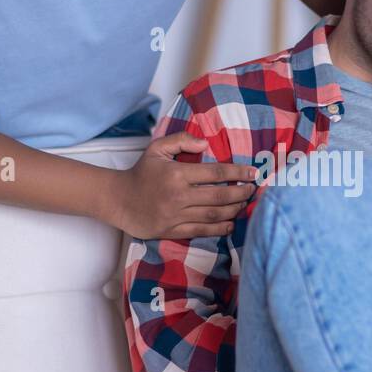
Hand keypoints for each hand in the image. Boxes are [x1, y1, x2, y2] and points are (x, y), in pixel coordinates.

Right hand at [101, 132, 256, 238]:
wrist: (119, 200)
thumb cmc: (141, 173)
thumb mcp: (157, 149)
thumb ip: (181, 140)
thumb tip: (206, 144)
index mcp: (177, 174)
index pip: (215, 172)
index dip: (238, 172)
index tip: (253, 172)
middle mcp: (178, 196)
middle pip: (219, 196)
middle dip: (241, 193)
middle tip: (252, 189)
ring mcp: (176, 216)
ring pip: (214, 215)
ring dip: (234, 210)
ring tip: (245, 204)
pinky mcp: (172, 231)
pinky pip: (202, 232)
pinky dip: (219, 229)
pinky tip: (231, 223)